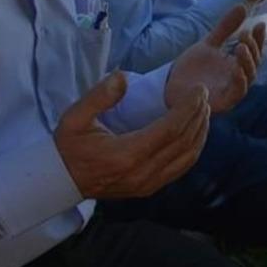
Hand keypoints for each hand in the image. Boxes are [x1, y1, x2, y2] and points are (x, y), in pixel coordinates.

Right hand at [54, 73, 209, 199]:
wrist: (62, 181)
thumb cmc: (69, 147)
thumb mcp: (75, 117)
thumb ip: (99, 97)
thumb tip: (123, 78)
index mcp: (126, 154)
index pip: (170, 130)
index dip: (188, 109)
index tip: (198, 90)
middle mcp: (142, 172)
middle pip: (183, 143)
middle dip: (198, 116)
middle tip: (204, 95)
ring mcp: (148, 184)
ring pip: (187, 158)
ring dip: (200, 132)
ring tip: (204, 110)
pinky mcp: (150, 188)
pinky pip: (180, 168)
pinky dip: (193, 148)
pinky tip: (196, 132)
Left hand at [167, 6, 266, 113]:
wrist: (171, 88)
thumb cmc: (192, 69)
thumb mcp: (209, 44)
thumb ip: (225, 28)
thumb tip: (242, 5)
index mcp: (236, 65)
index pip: (253, 51)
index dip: (259, 39)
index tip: (260, 24)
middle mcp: (237, 78)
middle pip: (254, 64)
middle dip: (253, 49)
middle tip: (245, 34)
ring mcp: (231, 91)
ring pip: (248, 79)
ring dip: (247, 62)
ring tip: (241, 47)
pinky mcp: (223, 103)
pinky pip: (237, 93)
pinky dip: (239, 81)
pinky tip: (236, 68)